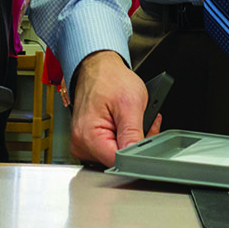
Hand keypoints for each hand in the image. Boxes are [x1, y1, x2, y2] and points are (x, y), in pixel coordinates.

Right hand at [69, 50, 154, 167]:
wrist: (97, 65)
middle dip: (136, 145)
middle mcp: (81, 143)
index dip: (138, 152)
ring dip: (130, 141)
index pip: (118, 162)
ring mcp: (83, 143)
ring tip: (134, 120)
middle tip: (145, 123)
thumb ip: (134, 134)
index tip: (147, 136)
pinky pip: (109, 148)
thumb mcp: (130, 103)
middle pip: (116, 161)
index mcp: (88, 137)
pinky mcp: (88, 140)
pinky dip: (122, 138)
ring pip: (115, 156)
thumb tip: (137, 159)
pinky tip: (127, 124)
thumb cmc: (109, 77)